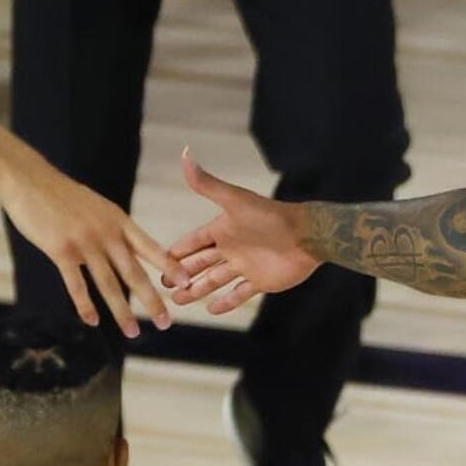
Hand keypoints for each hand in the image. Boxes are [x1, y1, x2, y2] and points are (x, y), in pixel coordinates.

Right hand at [0, 168, 190, 334]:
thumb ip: (113, 228)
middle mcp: (106, 232)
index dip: (170, 266)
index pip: (150, 247)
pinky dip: (85, 305)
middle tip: (166, 323)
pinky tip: (93, 322)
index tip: (187, 283)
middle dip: (152, 300)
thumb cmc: (62, 195)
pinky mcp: (60, 250)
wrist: (29, 179)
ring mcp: (84, 242)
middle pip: (134, 272)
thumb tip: (126, 248)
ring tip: (132, 333)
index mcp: (118, 220)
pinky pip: (76, 284)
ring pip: (108, 283)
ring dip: (121, 311)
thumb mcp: (97, 207)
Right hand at [167, 149, 319, 313]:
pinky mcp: (261, 281)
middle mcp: (232, 248)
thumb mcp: (234, 200)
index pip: (194, 240)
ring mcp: (246, 266)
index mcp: (223, 229)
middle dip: (182, 273)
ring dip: (197, 290)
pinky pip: (239, 293)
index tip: (158, 259)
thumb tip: (185, 155)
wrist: (307, 235)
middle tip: (163, 284)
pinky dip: (226, 302)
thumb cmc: (270, 216)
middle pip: (201, 263)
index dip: (177, 250)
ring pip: (215, 280)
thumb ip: (207, 184)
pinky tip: (211, 310)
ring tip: (179, 301)